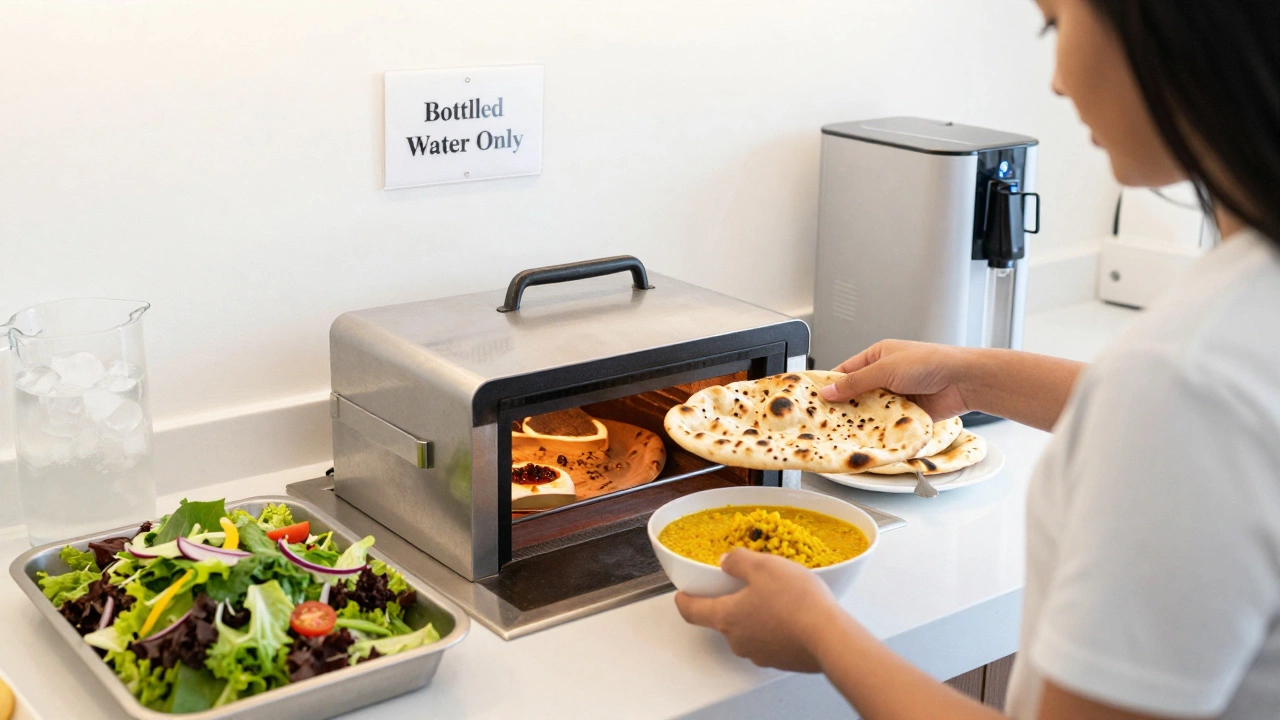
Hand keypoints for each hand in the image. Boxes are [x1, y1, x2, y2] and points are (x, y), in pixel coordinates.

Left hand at [674, 549, 843, 672]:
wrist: (830, 638)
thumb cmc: (795, 601)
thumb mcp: (763, 566)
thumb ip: (737, 561)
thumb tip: (726, 561)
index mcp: (726, 617)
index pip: (692, 611)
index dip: (684, 601)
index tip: (680, 595)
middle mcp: (738, 640)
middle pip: (723, 619)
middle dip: (731, 602)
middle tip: (745, 585)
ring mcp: (760, 653)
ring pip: (748, 630)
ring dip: (755, 615)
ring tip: (776, 596)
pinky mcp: (781, 660)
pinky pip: (771, 640)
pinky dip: (775, 627)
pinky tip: (792, 614)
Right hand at [817, 340, 975, 420]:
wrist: (964, 382)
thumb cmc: (931, 363)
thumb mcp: (885, 369)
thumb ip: (855, 383)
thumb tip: (828, 390)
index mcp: (878, 357)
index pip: (845, 371)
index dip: (830, 385)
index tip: (815, 399)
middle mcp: (885, 376)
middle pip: (856, 394)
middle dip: (844, 406)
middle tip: (825, 420)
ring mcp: (896, 396)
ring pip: (870, 411)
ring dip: (861, 420)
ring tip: (842, 432)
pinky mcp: (906, 414)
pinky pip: (886, 424)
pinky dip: (878, 430)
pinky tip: (866, 438)